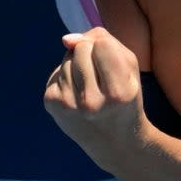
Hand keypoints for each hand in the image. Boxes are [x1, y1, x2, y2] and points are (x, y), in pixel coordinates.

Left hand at [43, 28, 145, 168]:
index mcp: (118, 92)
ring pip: (67, 59)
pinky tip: (77, 96)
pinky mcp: (52, 104)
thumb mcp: (129, 68)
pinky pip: (56, 74)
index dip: (105, 48)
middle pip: (81, 48)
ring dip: (77, 66)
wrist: (115, 141)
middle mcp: (92, 102)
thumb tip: (66, 39)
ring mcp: (69, 105)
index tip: (112, 66)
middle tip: (101, 79)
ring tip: (90, 88)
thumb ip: (105, 41)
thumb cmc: (124, 97)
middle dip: (89, 55)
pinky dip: (66, 79)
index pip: (101, 44)